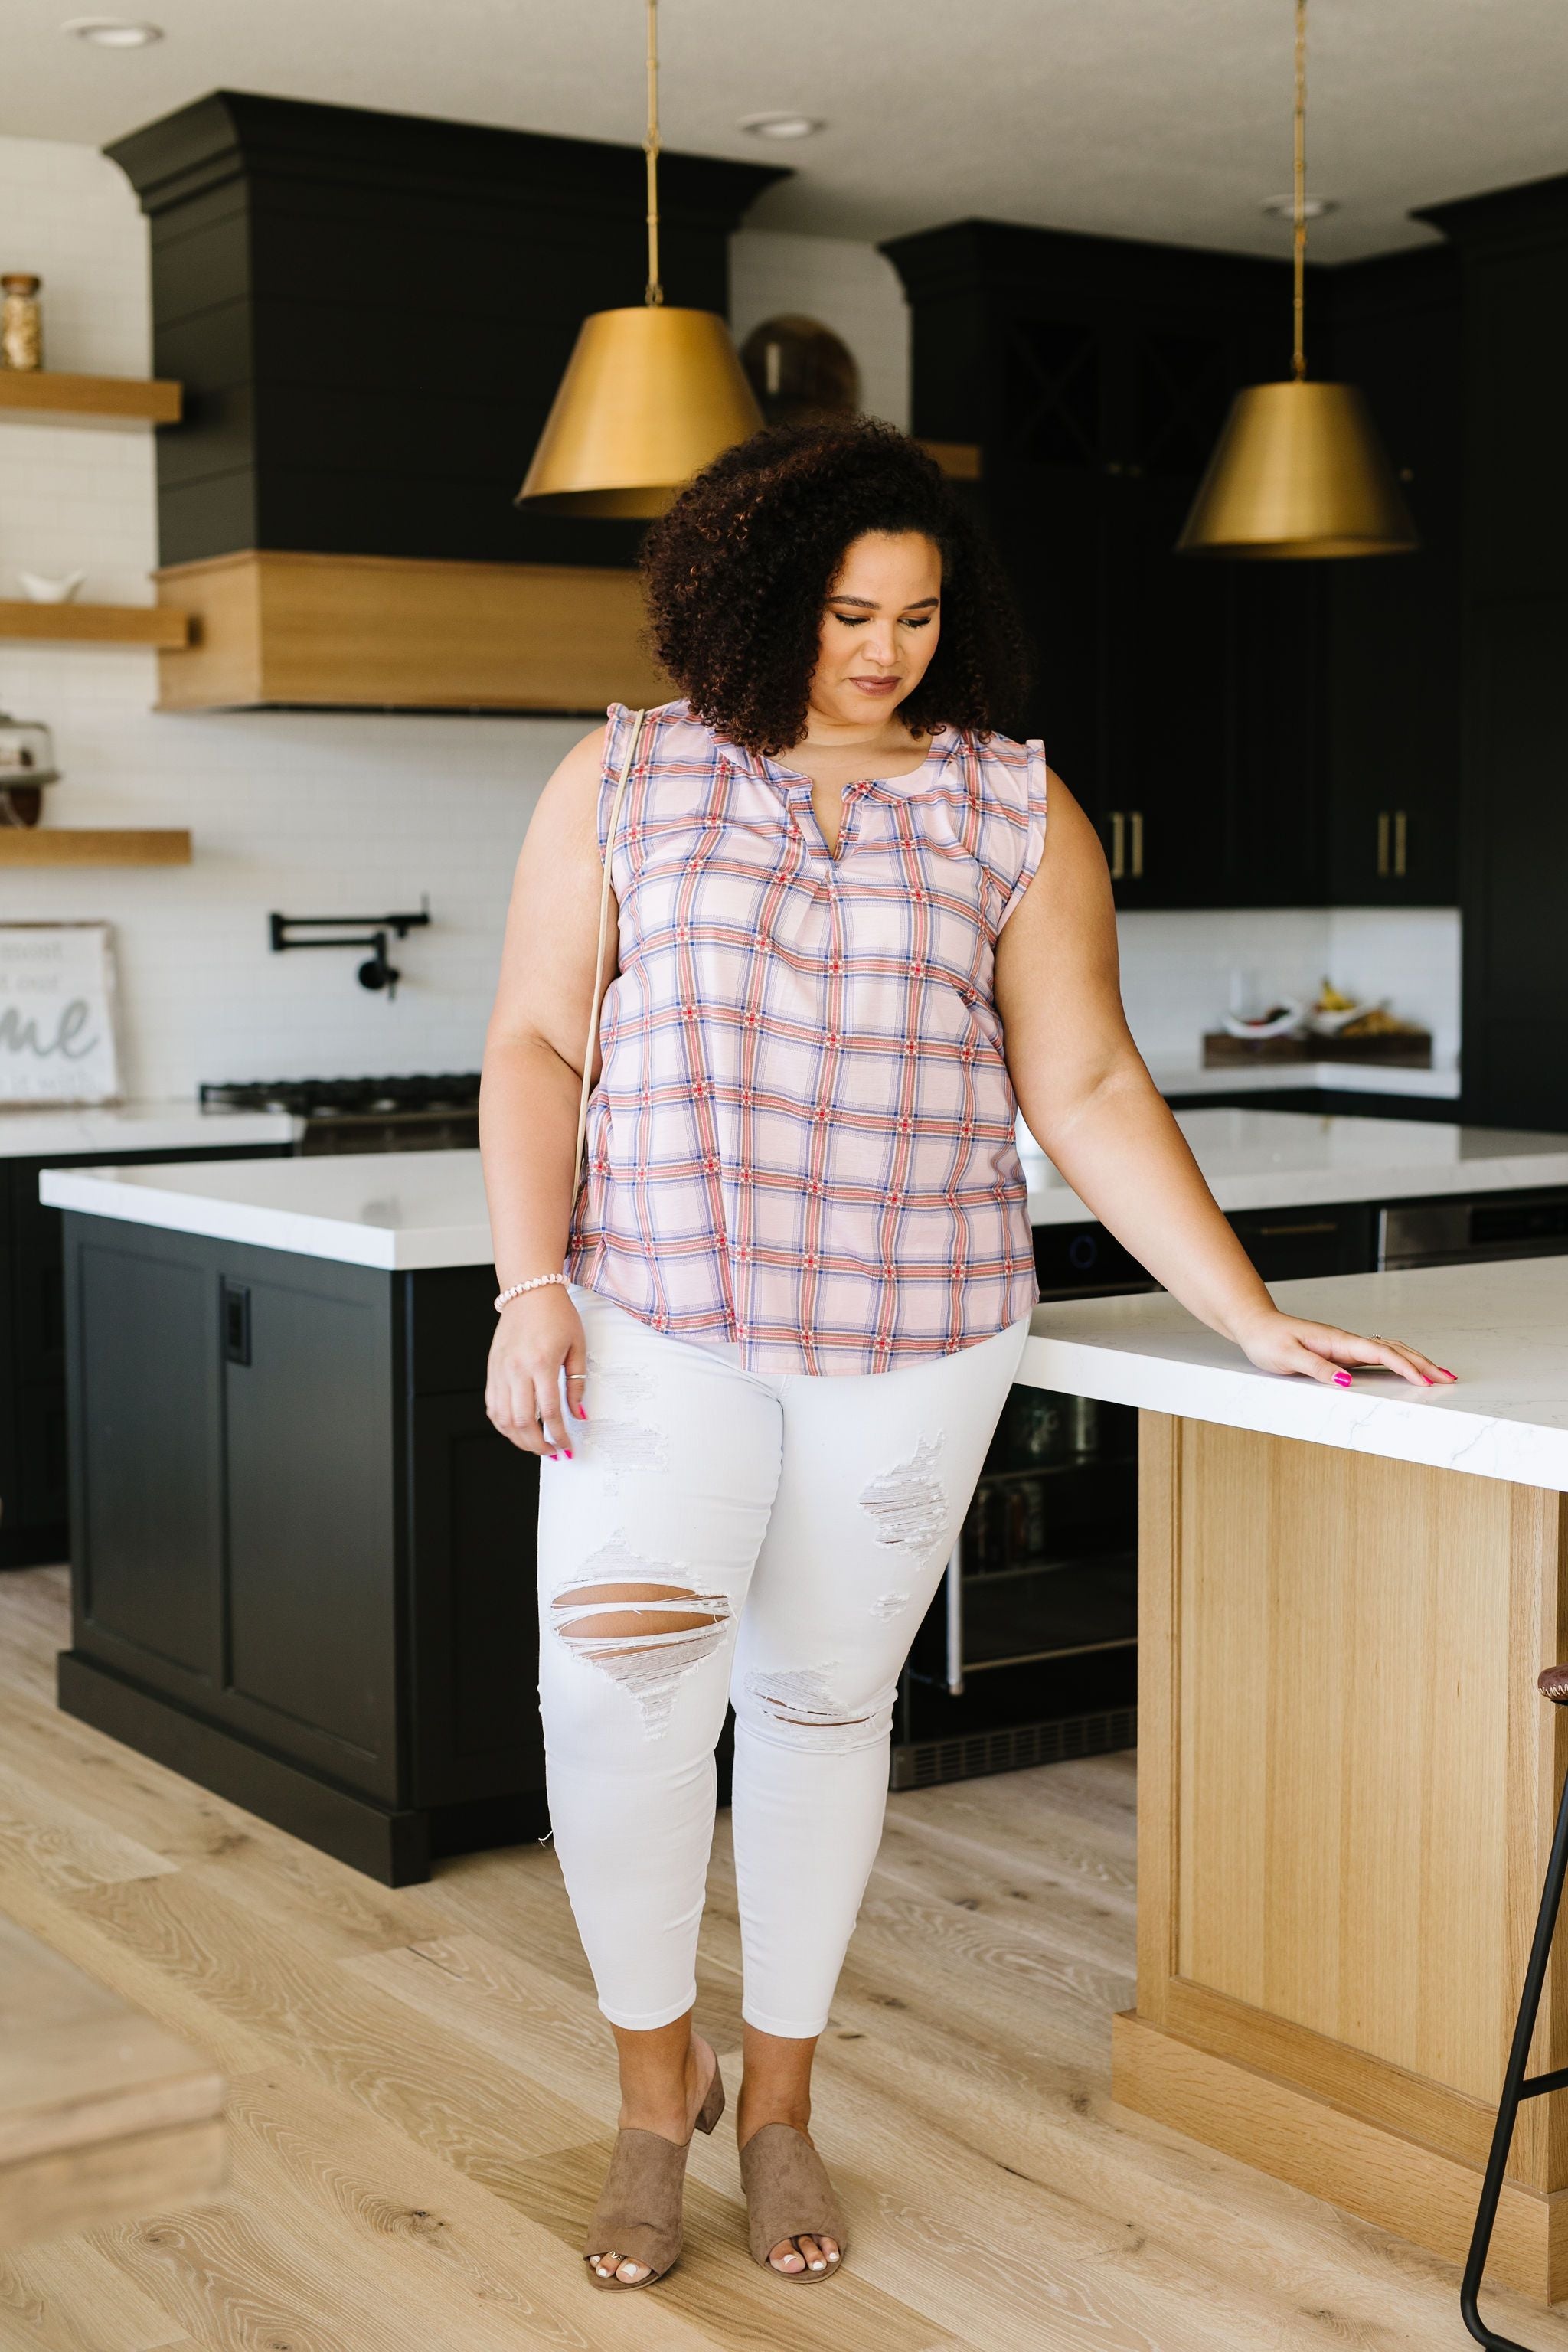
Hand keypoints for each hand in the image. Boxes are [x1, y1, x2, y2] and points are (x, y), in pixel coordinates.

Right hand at [485, 1286, 587, 1456]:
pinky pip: (492, 1406)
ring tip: (535, 1445)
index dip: (558, 1435)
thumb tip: (579, 1415)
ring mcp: (500, 1371)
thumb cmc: (557, 1315)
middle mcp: (516, 1369)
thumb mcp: (577, 1347)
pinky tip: (516, 1429)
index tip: (567, 1446)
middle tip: (552, 1452)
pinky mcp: (492, 1370)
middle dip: (537, 1444)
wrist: (529, 1291)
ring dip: (518, 1439)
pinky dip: (502, 1424)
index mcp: (541, 1363)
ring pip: (502, 1419)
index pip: (548, 1412)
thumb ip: (577, 1384)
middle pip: (522, 1421)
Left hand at [1229, 1309, 1456, 1389]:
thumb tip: (1348, 1381)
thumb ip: (1318, 1368)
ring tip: (1439, 1374)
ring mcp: (1346, 1345)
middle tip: (1449, 1379)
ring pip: (1390, 1350)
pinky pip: (1378, 1355)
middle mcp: (1347, 1341)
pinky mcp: (1341, 1351)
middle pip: (1395, 1350)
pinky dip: (1399, 1360)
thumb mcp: (1289, 1357)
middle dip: (1424, 1364)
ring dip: (1416, 1361)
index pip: (1381, 1354)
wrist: (1255, 1324)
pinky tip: (1408, 1368)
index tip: (1426, 1381)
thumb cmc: (1268, 1340)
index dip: (1406, 1367)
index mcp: (1338, 1341)